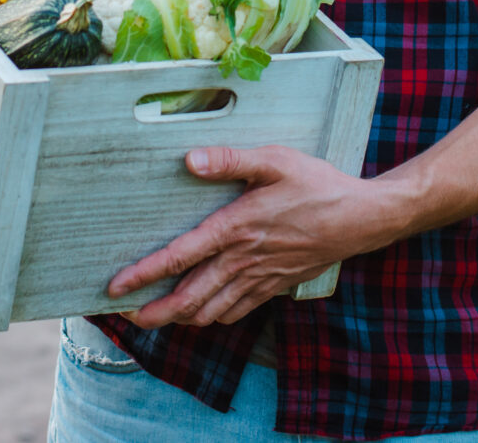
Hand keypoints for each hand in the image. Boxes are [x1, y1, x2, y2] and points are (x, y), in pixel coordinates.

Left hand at [107, 145, 410, 328]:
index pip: (180, 256)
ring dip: (180, 319)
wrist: (362, 219)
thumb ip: (230, 159)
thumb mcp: (275, 160)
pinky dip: (213, 318)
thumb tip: (190, 160)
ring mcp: (260, 279)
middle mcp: (243, 260)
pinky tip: (203, 313)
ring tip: (156, 318)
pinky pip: (237, 312)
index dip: (144, 274)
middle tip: (126, 318)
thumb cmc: (317, 185)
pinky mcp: (275, 286)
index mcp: (236, 228)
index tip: (116, 287)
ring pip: (211, 312)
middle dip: (155, 312)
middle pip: (189, 298)